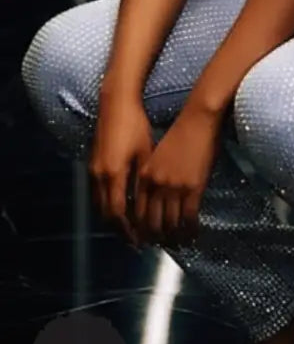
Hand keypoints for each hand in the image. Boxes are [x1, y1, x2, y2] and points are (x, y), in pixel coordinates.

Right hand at [89, 94, 154, 247]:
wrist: (116, 104)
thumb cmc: (135, 126)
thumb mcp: (145, 153)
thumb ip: (144, 180)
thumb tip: (150, 205)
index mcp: (113, 174)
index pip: (118, 213)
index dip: (128, 229)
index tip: (139, 240)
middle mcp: (99, 176)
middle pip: (105, 213)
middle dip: (119, 229)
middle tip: (134, 239)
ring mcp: (93, 170)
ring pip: (99, 204)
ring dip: (112, 218)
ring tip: (128, 228)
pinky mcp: (92, 164)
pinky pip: (97, 193)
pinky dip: (107, 204)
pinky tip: (120, 206)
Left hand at [133, 105, 221, 246]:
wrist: (198, 120)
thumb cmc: (180, 134)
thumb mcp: (158, 156)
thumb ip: (154, 177)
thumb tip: (156, 199)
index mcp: (145, 176)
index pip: (138, 212)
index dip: (141, 230)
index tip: (146, 238)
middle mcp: (156, 184)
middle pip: (151, 222)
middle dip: (155, 239)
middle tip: (162, 246)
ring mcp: (174, 187)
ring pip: (170, 224)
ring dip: (173, 238)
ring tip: (178, 245)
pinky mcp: (192, 188)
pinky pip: (188, 218)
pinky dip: (190, 231)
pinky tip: (193, 235)